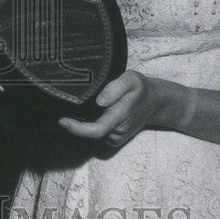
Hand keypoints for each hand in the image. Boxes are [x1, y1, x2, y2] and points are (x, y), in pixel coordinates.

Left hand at [58, 71, 182, 147]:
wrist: (157, 103)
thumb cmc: (142, 88)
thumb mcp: (132, 79)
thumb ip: (116, 88)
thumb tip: (100, 101)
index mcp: (120, 116)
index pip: (97, 130)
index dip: (78, 129)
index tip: (62, 121)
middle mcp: (117, 132)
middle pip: (90, 132)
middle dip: (77, 122)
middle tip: (70, 104)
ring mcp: (116, 138)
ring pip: (92, 133)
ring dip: (85, 122)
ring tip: (88, 104)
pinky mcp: (114, 139)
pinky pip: (96, 133)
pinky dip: (90, 124)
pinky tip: (93, 112)